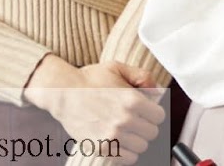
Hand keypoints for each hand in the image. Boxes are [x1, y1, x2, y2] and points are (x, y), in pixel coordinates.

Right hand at [28, 59, 163, 164]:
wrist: (63, 93)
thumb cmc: (90, 79)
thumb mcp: (118, 68)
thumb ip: (142, 76)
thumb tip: (158, 90)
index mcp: (132, 100)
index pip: (160, 116)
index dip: (154, 112)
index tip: (146, 110)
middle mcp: (124, 120)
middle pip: (152, 133)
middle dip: (146, 125)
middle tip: (135, 120)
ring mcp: (112, 136)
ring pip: (141, 147)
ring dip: (137, 139)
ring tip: (127, 130)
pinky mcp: (100, 148)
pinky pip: (127, 159)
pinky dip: (127, 152)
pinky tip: (120, 141)